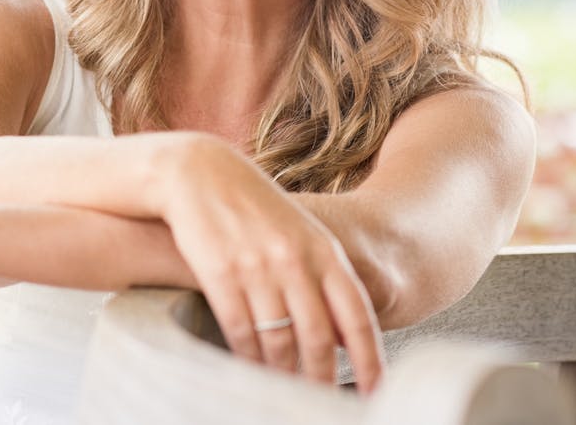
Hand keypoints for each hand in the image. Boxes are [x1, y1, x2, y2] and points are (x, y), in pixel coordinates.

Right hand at [159, 136, 384, 391]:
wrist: (200, 173)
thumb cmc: (254, 209)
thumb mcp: (300, 235)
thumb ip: (325, 279)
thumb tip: (346, 337)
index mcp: (323, 251)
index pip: (357, 317)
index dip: (370, 360)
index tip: (376, 392)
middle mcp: (295, 261)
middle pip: (319, 338)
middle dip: (322, 379)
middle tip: (320, 402)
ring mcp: (257, 268)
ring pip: (278, 341)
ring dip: (283, 375)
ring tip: (284, 392)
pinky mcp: (220, 273)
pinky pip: (240, 332)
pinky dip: (247, 358)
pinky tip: (250, 370)